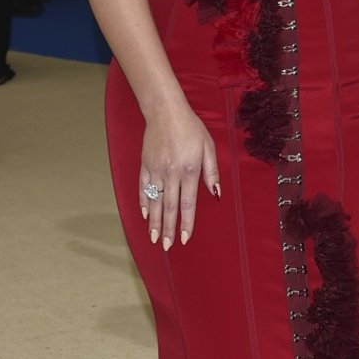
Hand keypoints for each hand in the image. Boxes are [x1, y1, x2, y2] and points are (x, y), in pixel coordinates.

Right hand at [139, 103, 220, 249]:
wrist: (165, 111)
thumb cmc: (190, 128)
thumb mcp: (208, 146)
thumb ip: (211, 171)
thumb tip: (216, 193)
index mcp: (189, 170)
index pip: (188, 204)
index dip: (186, 223)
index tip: (184, 239)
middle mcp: (171, 173)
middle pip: (170, 207)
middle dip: (168, 229)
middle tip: (166, 246)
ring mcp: (156, 170)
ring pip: (155, 201)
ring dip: (154, 222)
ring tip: (154, 238)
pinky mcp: (145, 165)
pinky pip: (143, 188)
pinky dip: (143, 203)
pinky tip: (145, 216)